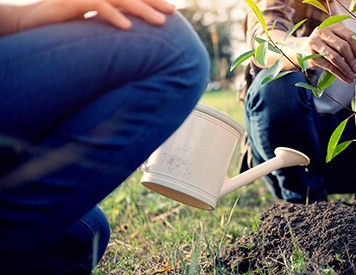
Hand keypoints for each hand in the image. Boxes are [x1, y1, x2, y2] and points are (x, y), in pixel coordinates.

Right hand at [16, 0, 175, 31]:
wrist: (26, 24)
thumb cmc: (59, 29)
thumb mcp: (89, 30)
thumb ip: (108, 31)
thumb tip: (130, 42)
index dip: (150, 1)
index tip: (171, 9)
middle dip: (153, 1)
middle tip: (173, 11)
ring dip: (141, 9)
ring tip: (160, 22)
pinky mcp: (71, 2)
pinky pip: (97, 5)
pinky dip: (114, 15)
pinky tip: (128, 27)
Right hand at [300, 23, 355, 82]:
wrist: (303, 49)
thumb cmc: (326, 45)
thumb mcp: (338, 42)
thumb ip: (351, 48)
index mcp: (333, 25)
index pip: (349, 36)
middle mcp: (323, 32)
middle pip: (342, 46)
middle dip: (352, 60)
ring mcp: (315, 43)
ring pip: (335, 57)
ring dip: (346, 68)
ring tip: (353, 76)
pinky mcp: (311, 56)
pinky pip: (328, 66)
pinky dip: (339, 74)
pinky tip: (346, 79)